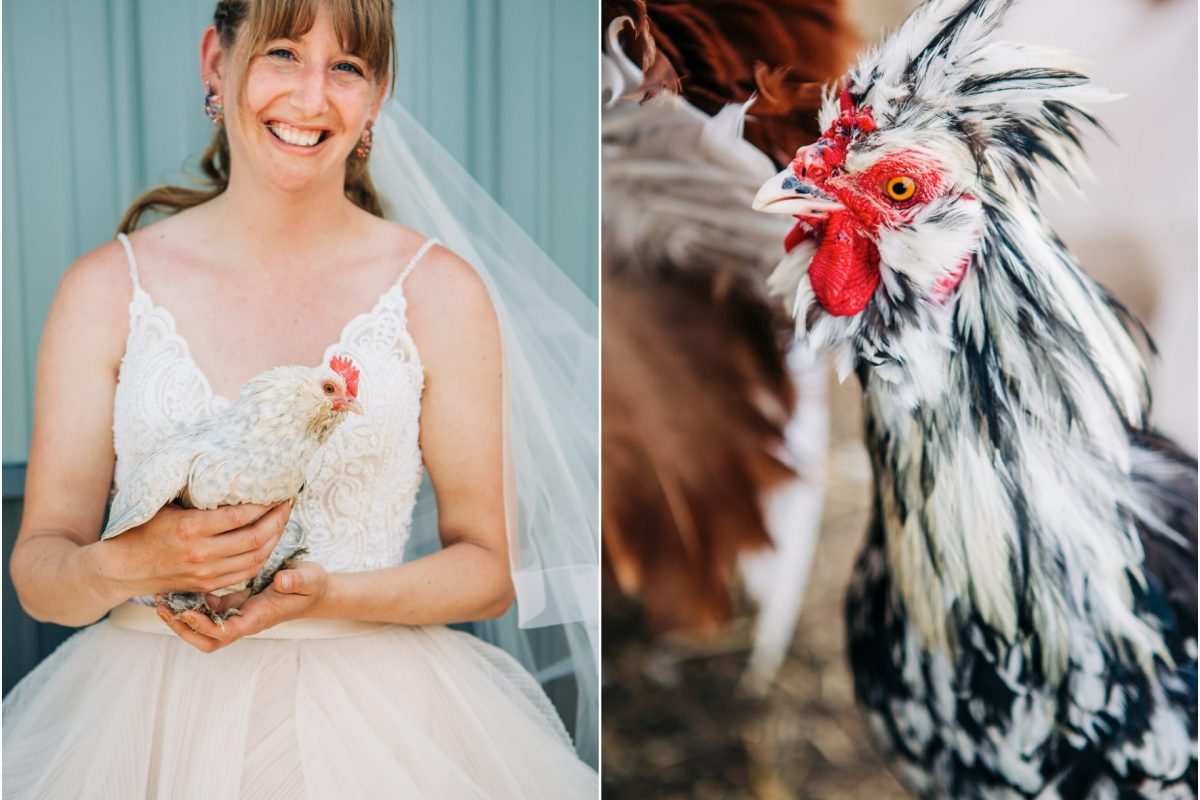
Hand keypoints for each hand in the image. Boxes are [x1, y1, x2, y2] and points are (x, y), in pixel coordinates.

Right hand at [102, 501, 292, 599]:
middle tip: (287, 504)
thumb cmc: (142, 529)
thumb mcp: (164, 505)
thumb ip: (195, 495)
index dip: (264, 504)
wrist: (121, 569)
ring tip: (282, 521)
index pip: (240, 516)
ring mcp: (206, 573)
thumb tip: (225, 473)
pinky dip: (262, 557)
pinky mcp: (207, 585)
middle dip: (278, 519)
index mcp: (191, 529)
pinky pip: (245, 572)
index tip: (277, 491)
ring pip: (255, 558)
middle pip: (255, 537)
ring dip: (274, 538)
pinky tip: (268, 542)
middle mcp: (201, 553)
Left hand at [156, 561, 328, 652]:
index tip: (187, 613)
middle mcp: (244, 620)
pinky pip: (208, 609)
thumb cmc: (312, 584)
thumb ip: (296, 580)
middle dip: (183, 629)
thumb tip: (281, 580)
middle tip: (164, 610)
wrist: (314, 588)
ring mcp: (238, 613)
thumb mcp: (308, 578)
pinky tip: (182, 585)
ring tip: (162, 598)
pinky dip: (192, 601)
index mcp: (258, 618)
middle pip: (207, 640)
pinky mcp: (235, 603)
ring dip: (182, 617)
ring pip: (203, 626)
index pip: (225, 633)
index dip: (204, 627)